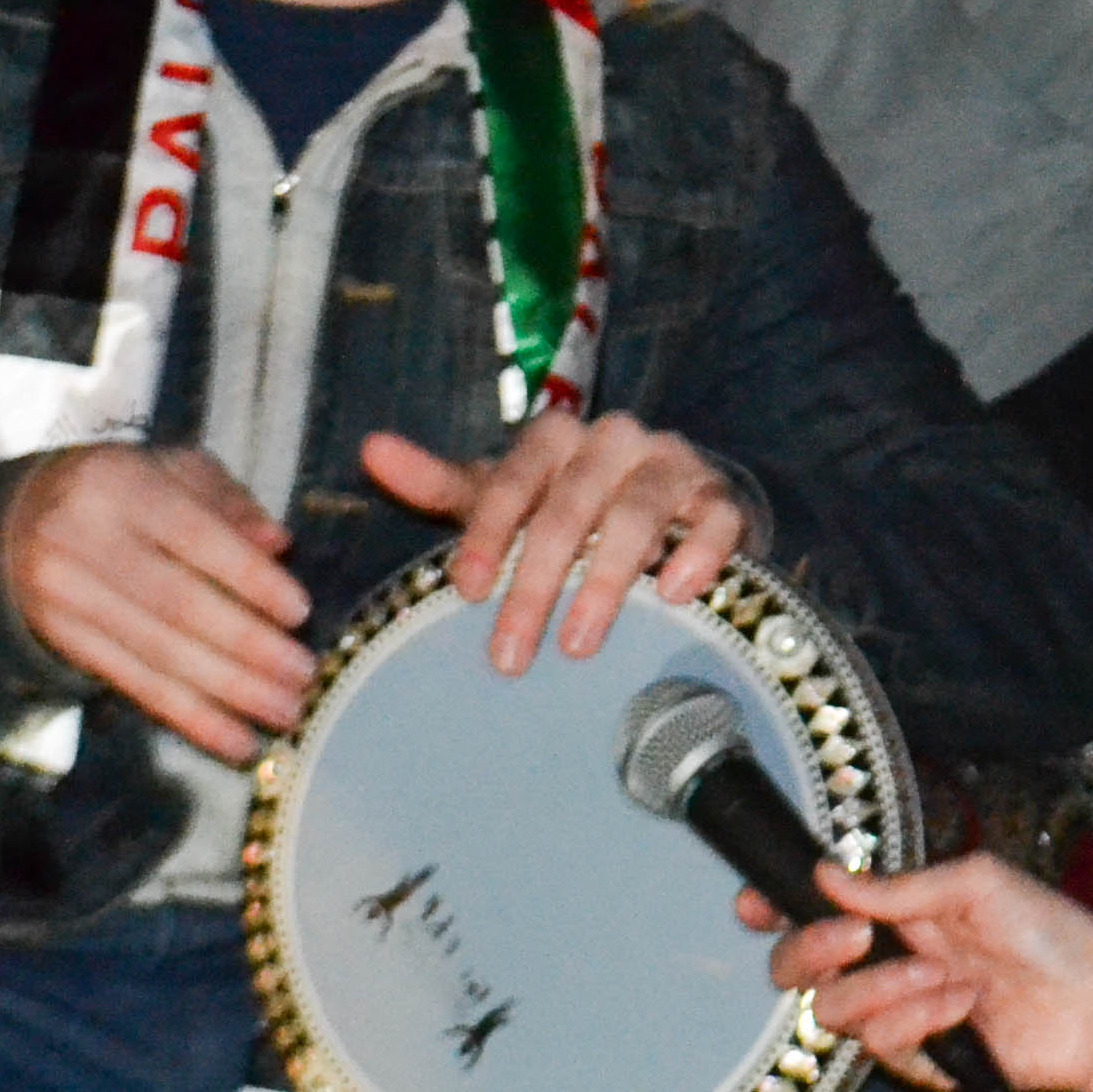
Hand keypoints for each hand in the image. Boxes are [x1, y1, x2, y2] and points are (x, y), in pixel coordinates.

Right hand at [0, 442, 314, 766]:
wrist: (16, 522)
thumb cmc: (124, 492)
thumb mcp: (172, 471)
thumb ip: (227, 501)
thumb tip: (278, 544)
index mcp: (119, 485)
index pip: (194, 536)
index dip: (249, 578)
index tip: (300, 612)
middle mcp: (83, 539)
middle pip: (176, 604)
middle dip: (247, 647)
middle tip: (302, 675)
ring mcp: (66, 595)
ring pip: (158, 654)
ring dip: (228, 692)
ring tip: (283, 712)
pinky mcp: (63, 641)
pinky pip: (134, 685)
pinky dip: (190, 718)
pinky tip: (235, 739)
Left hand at [358, 410, 751, 673]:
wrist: (673, 506)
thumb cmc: (572, 507)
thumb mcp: (504, 497)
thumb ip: (441, 483)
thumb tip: (371, 449)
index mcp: (556, 438)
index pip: (513, 478)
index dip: (487, 534)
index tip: (463, 592)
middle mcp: (614, 441)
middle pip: (570, 505)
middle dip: (536, 582)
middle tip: (510, 653)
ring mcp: (672, 466)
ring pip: (638, 510)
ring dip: (608, 578)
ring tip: (579, 641)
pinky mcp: (721, 498)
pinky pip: (715, 518)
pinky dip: (698, 552)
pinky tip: (677, 594)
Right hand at [756, 851, 1092, 1091]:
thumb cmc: (1048, 933)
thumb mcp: (977, 884)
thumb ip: (899, 886)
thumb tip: (826, 876)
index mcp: (894, 914)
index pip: (812, 912)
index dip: (772, 908)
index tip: (753, 905)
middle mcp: (883, 964)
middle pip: (795, 968)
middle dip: (809, 949)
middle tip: (854, 938)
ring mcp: (896, 1013)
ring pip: (831, 1009)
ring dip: (884, 988)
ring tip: (945, 974)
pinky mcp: (916, 1060)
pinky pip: (880, 1044)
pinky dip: (918, 1018)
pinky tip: (962, 1005)